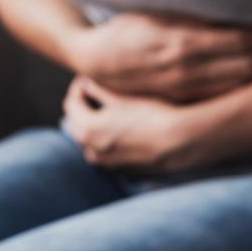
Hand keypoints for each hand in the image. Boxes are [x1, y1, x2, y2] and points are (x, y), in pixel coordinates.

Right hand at [62, 12, 251, 102]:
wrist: (95, 61)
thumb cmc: (126, 28)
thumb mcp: (155, 11)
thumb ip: (192, 12)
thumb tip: (231, 2)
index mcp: (182, 42)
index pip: (241, 40)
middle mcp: (187, 68)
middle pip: (247, 64)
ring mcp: (186, 87)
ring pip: (239, 82)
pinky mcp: (182, 97)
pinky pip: (224, 93)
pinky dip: (247, 84)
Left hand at [62, 76, 229, 170]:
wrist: (180, 142)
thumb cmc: (153, 115)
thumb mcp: (123, 98)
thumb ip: (99, 89)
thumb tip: (85, 83)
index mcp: (87, 130)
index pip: (71, 104)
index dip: (78, 88)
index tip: (88, 79)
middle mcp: (92, 150)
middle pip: (76, 124)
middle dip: (84, 107)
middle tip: (96, 91)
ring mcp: (106, 163)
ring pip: (90, 140)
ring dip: (94, 124)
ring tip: (110, 109)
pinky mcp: (121, 170)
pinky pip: (105, 152)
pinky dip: (107, 139)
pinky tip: (124, 128)